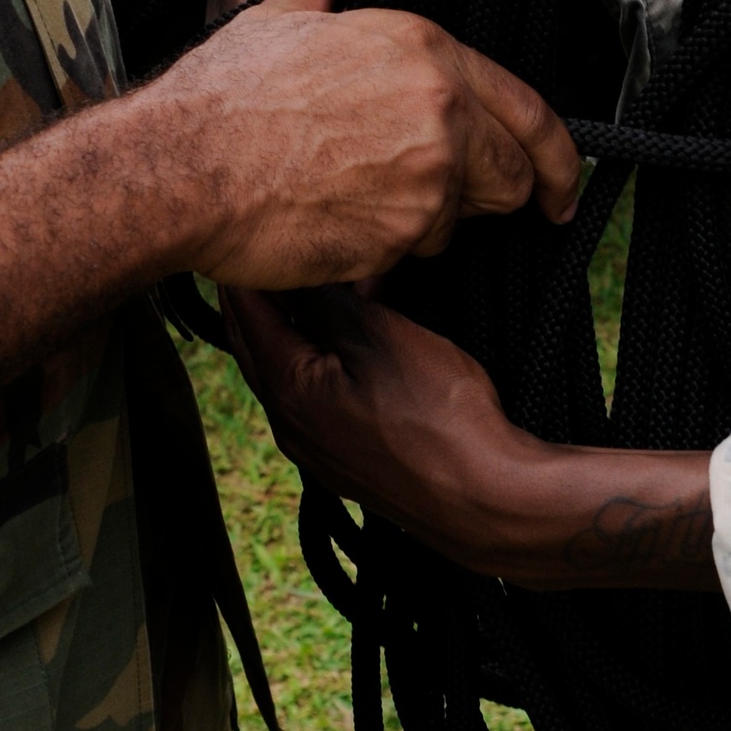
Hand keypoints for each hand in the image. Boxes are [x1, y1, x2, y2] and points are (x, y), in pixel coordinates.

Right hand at [157, 0, 578, 287]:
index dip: (556, 155)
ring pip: (459, 221)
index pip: (528, 109)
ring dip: (424, 222)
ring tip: (359, 199)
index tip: (560, 182)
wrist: (182, 166)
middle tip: (454, 201)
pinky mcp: (399, 236)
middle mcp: (441, 111)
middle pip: (515, 175)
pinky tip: (337, 227)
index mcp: (425, 51)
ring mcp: (427, 178)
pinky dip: (384, 253)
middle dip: (496, 195)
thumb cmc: (223, 99)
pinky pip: (412, 256)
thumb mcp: (276, 23)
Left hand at [222, 282, 718, 589]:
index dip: (245, 268)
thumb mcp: (381, 337)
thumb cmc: (437, 417)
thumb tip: (295, 270)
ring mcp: (319, 449)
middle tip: (265, 253)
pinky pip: (316, 398)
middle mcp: (290, 425)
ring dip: (292, 329)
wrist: (485, 499)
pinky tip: (342, 345)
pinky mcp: (349, 462)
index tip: (246, 230)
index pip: (245, 313)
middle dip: (260, 297)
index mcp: (288, 389)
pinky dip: (317, 361)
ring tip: (307, 288)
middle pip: (257, 345)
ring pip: (287, 372)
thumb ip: (329, 302)